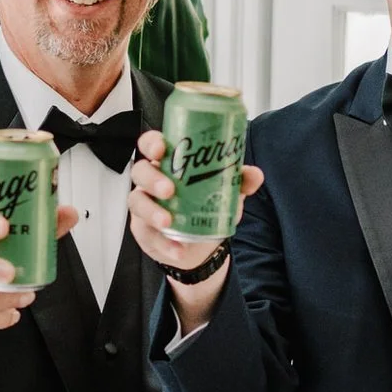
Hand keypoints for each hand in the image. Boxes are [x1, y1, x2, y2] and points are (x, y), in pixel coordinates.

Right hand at [127, 130, 263, 334]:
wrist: (202, 245)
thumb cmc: (206, 205)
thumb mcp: (225, 192)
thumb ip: (239, 181)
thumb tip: (254, 174)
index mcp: (169, 164)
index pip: (152, 144)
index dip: (152, 143)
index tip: (162, 148)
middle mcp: (152, 181)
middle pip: (141, 171)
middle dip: (152, 179)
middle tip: (169, 190)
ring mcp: (145, 205)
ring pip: (137, 202)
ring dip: (152, 211)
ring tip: (168, 221)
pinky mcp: (144, 230)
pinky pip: (148, 234)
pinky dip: (164, 243)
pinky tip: (177, 249)